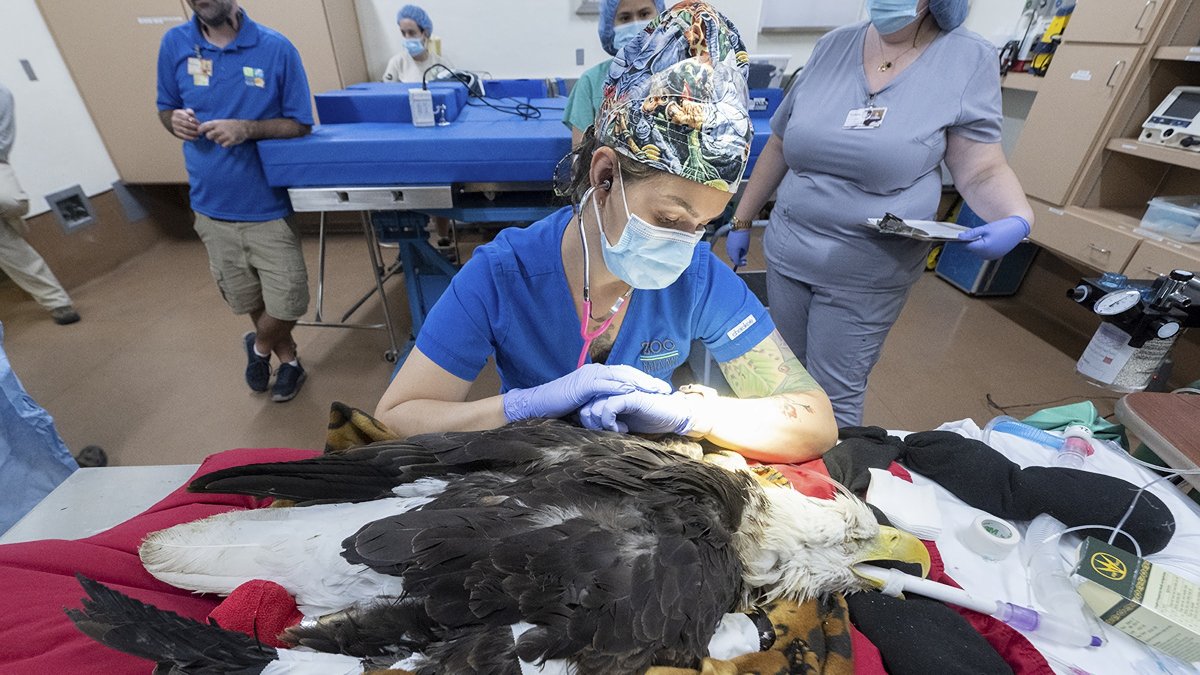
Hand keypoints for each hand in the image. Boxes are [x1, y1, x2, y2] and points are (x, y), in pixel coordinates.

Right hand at [170, 108, 199, 140]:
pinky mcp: (175, 132)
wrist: (176, 121)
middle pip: (185, 124)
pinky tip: (196, 138)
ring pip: (184, 130)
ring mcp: (174, 126)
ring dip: (193, 133)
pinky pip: (183, 136)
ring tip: (199, 133)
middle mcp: (174, 119)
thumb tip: (191, 113)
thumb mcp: (186, 111)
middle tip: (200, 129)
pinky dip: (190, 138)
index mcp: (177, 113)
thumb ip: (190, 111)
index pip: (186, 117)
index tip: (199, 123)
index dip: (193, 120)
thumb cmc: (185, 115)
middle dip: (193, 127)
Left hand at [198, 119, 250, 146]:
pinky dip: (225, 144)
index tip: (200, 132)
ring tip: (224, 137)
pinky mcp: (231, 140)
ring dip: (219, 140)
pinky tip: (228, 140)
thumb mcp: (220, 122)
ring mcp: (226, 135)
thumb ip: (211, 125)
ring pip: (216, 141)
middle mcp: (220, 129)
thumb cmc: (229, 125)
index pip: (204, 126)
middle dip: (210, 137)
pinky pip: (223, 145)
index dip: (200, 130)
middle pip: (208, 136)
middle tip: (215, 135)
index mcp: (217, 123)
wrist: (243, 127)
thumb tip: (199, 129)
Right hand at [502, 364, 669, 422]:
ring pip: (619, 375)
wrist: (538, 404)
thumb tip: (618, 410)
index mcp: (598, 375)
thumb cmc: (561, 407)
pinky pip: (603, 384)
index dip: (643, 380)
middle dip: (647, 380)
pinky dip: (618, 386)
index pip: (625, 375)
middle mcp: (595, 371)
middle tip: (665, 388)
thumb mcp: (587, 404)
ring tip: (654, 389)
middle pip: (627, 372)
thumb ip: (602, 402)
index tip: (660, 388)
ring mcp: (588, 376)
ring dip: (639, 382)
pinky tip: (631, 391)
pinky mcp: (581, 384)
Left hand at [579, 391, 696, 434]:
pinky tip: (623, 429)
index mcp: (610, 393)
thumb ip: (607, 417)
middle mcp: (613, 389)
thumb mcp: (622, 420)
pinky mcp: (630, 395)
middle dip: (592, 425)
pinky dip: (611, 422)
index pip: (585, 405)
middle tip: (608, 433)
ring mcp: (621, 391)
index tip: (600, 432)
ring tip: (617, 431)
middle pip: (586, 407)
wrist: (673, 415)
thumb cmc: (649, 418)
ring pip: (594, 407)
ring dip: (602, 425)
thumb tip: (588, 425)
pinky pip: (609, 407)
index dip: (588, 422)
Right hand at [726, 228, 750, 267]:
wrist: (740, 226)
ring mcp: (727, 245)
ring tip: (742, 251)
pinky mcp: (727, 241)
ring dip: (736, 255)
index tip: (745, 262)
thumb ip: (743, 253)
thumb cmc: (744, 236)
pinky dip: (734, 250)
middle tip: (744, 259)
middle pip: (732, 258)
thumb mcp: (746, 247)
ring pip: (730, 254)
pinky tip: (739, 247)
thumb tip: (741, 255)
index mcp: (733, 252)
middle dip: (738, 259)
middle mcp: (729, 250)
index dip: (741, 264)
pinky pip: (730, 249)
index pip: (736, 262)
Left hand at [958, 215, 1029, 259]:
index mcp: (984, 247)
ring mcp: (992, 256)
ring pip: (977, 252)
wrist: (1019, 227)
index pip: (967, 246)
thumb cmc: (1003, 226)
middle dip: (967, 243)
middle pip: (971, 250)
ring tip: (973, 237)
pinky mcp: (996, 255)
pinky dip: (982, 247)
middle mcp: (988, 254)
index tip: (955, 237)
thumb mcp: (985, 228)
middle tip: (963, 236)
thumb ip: (971, 233)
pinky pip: (984, 253)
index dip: (961, 241)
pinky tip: (982, 241)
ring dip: (974, 245)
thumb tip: (960, 237)